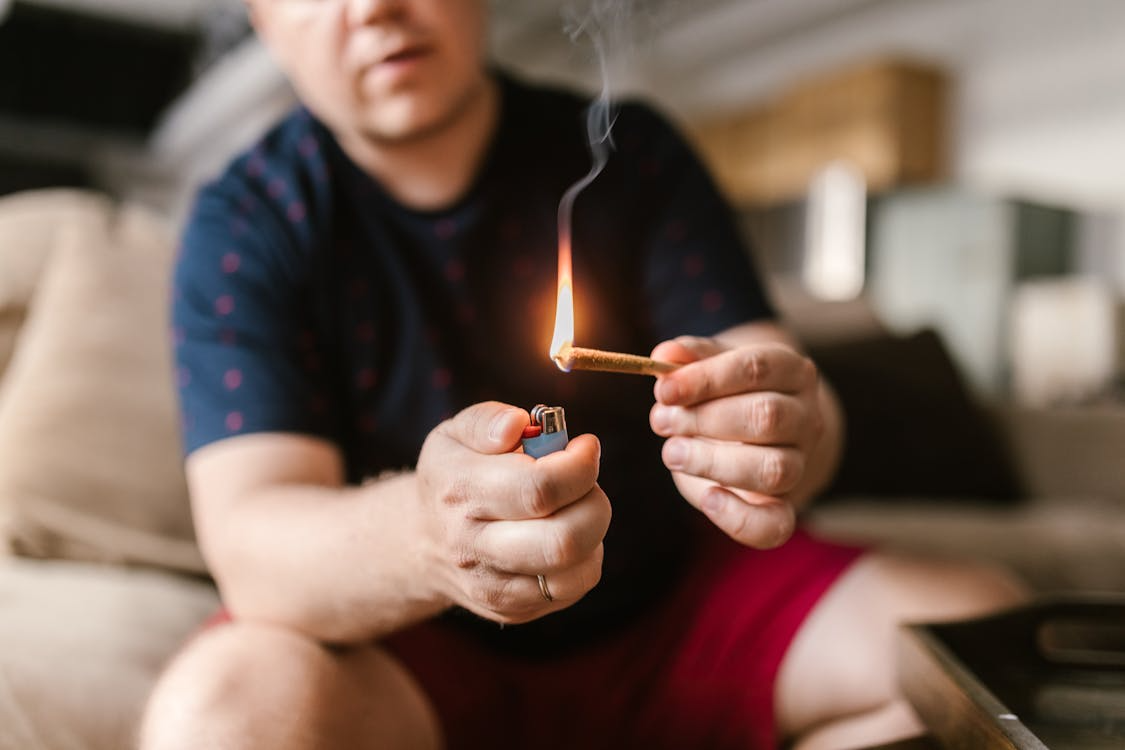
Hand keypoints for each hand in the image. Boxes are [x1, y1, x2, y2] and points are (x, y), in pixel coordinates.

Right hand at [415, 402, 609, 624]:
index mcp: (460, 490)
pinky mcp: (511, 609)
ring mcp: (492, 585)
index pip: (539, 488)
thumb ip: (488, 420)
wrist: (422, 541)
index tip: (586, 447)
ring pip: (575, 570)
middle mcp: (472, 544)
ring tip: (574, 509)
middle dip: (594, 503)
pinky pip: (574, 588)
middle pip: (563, 540)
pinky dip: (586, 558)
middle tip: (586, 483)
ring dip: (593, 532)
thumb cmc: (453, 475)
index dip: (580, 467)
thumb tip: (520, 425)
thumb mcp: (456, 433)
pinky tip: (564, 535)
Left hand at [649, 337, 823, 548]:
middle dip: (704, 420)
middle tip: (662, 421)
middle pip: (767, 417)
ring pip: (773, 469)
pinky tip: (708, 500)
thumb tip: (663, 355)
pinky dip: (739, 519)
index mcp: (791, 371)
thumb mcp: (710, 367)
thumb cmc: (727, 394)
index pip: (756, 369)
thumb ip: (687, 358)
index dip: (706, 379)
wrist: (757, 435)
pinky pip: (776, 525)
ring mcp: (800, 463)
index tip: (664, 391)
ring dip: (712, 462)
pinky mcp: (785, 506)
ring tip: (672, 452)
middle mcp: (806, 417)